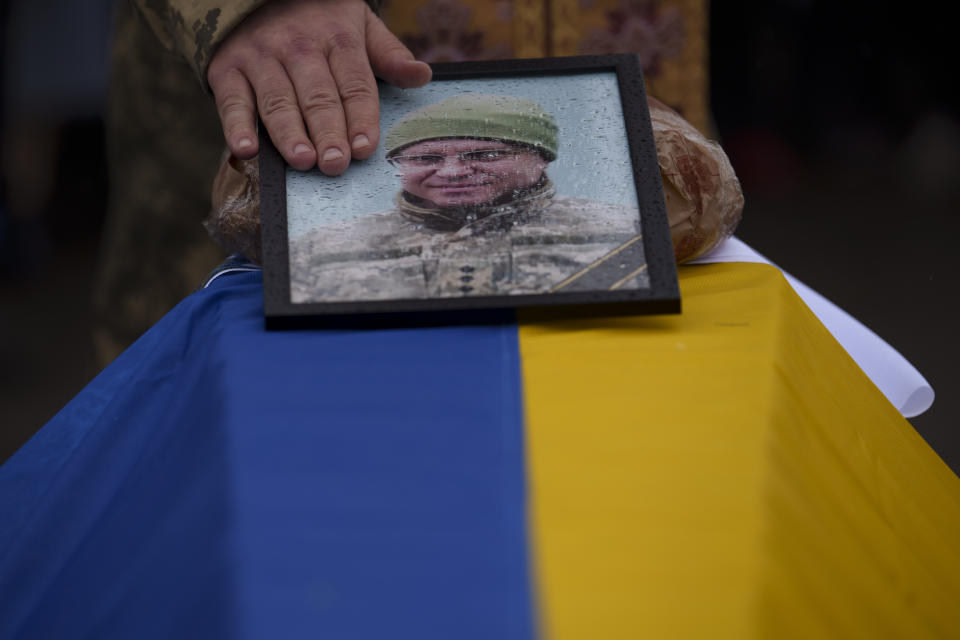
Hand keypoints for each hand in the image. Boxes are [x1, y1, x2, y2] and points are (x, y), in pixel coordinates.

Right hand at [207, 0, 431, 174]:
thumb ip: (388, 55)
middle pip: (317, 96)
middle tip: (335, 163)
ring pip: (277, 101)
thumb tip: (422, 76)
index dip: (360, 117)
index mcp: (338, 38)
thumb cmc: (319, 18)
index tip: (364, 148)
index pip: (354, 84)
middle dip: (327, 131)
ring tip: (303, 161)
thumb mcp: (359, 24)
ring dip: (289, 133)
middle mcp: (298, 47)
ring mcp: (261, 57)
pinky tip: (246, 150)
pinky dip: (237, 126)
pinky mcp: (227, 68)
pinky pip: (232, 100)